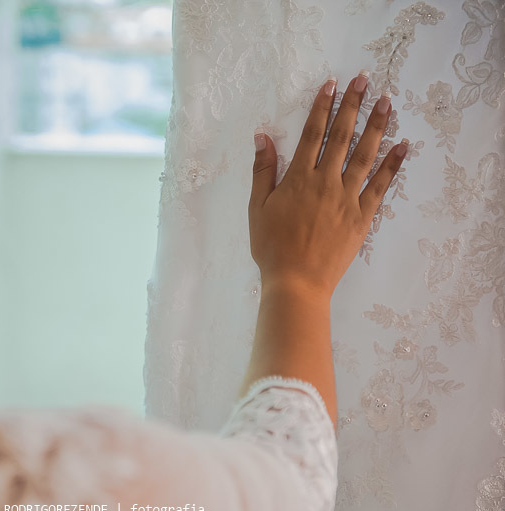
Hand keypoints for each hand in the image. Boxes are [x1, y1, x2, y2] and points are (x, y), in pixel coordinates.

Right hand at [248, 71, 407, 299]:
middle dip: (352, 105)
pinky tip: (403, 146)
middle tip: (364, 79)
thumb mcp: (257, 207)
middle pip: (342, 136)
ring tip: (387, 101)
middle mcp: (325, 182)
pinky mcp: (362, 216)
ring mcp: (347, 198)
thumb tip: (262, 137)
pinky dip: (392, 165)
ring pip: (365, 154)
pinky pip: (380, 185)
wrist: (297, 282)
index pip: (312, 134)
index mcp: (298, 178)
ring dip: (377, 126)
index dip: (322, 107)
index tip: (332, 84)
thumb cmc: (271, 246)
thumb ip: (263, 170)